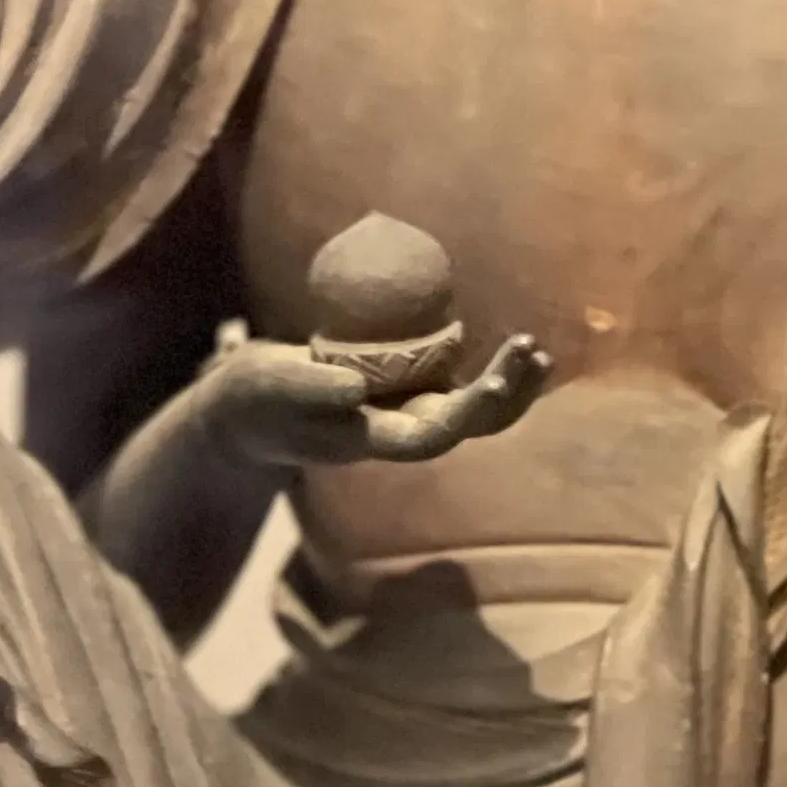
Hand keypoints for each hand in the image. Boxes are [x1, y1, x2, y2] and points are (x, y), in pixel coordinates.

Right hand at [198, 332, 552, 472]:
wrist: (250, 409)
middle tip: (531, 350)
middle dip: (503, 394)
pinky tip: (511, 347)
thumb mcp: (274, 386)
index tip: (494, 379)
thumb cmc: (257, 398)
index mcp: (372, 439)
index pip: (432, 436)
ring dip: (507, 385)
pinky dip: (488, 370)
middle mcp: (398, 430)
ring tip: (536, 351)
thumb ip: (313, 388)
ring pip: (471, 411)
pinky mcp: (405, 391)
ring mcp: (405, 412)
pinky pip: (458, 387)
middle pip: (466, 426)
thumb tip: (359, 387)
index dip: (468, 412)